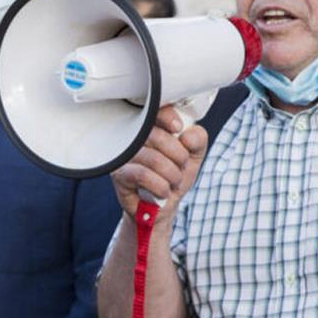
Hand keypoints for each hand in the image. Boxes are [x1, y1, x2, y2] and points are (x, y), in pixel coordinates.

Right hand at [110, 105, 207, 221]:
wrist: (161, 206)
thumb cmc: (174, 176)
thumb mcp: (194, 156)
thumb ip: (198, 139)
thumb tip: (188, 136)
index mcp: (152, 127)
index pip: (155, 110)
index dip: (169, 117)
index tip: (178, 128)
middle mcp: (135, 137)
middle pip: (158, 136)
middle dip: (179, 157)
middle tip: (181, 167)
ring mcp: (125, 154)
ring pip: (154, 159)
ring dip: (172, 176)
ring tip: (173, 182)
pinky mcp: (119, 173)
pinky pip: (143, 175)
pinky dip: (160, 186)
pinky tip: (163, 191)